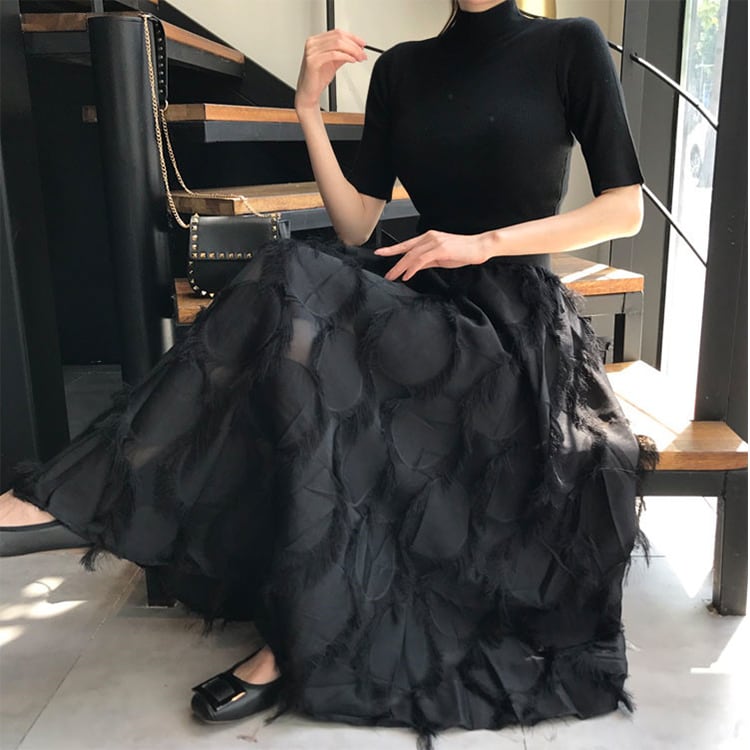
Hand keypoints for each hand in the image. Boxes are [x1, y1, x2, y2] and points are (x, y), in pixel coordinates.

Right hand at [295, 29, 367, 110]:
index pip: (337, 33)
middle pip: (338, 37)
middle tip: (362, 53)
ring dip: (352, 51)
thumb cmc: (317, 78)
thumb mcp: (334, 62)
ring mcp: (311, 51)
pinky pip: (333, 54)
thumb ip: (343, 54)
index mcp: (316, 41)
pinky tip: (352, 60)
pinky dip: (345, 56)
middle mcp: (313, 43)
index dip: (352, 37)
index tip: (362, 44)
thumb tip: (357, 49)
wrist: (308, 92)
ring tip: (359, 57)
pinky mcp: (313, 61)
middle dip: (354, 45)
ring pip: (337, 44)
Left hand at [374, 231, 490, 281]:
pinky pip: (422, 259)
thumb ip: (426, 261)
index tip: (380, 253)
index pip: (406, 244)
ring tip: (393, 277)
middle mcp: (429, 237)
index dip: (392, 249)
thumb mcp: (440, 257)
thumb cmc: (463, 251)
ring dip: (401, 267)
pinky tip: (407, 275)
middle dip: (394, 263)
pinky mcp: (440, 249)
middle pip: (406, 250)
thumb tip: (414, 268)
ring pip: (412, 255)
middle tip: (387, 274)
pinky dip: (413, 268)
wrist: (479, 247)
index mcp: (428, 237)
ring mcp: (434, 242)